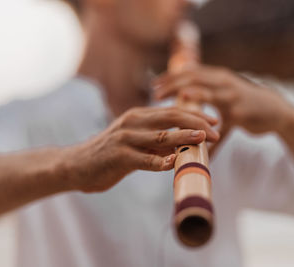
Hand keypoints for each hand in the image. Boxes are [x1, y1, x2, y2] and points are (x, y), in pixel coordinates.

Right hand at [63, 106, 219, 192]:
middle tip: (216, 130)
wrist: (76, 165)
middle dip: (196, 123)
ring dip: (183, 137)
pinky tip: (173, 163)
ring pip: (160, 136)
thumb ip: (154, 140)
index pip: (171, 111)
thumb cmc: (108, 155)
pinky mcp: (118, 156)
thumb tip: (180, 145)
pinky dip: (159, 161)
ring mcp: (124, 139)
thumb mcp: (133, 142)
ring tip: (203, 139)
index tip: (215, 120)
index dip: (195, 115)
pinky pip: (143, 159)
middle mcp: (132, 122)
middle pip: (170, 118)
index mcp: (138, 116)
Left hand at [153, 65, 291, 134]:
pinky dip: (210, 141)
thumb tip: (182, 98)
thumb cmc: (245, 102)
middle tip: (155, 94)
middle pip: (194, 78)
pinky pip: (221, 129)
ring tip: (173, 110)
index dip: (171, 76)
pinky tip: (200, 149)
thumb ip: (205, 92)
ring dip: (188, 102)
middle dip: (173, 85)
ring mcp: (232, 97)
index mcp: (218, 77)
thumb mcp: (225, 92)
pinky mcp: (240, 115)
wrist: (276, 111)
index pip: (190, 71)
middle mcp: (224, 82)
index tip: (154, 83)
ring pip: (207, 96)